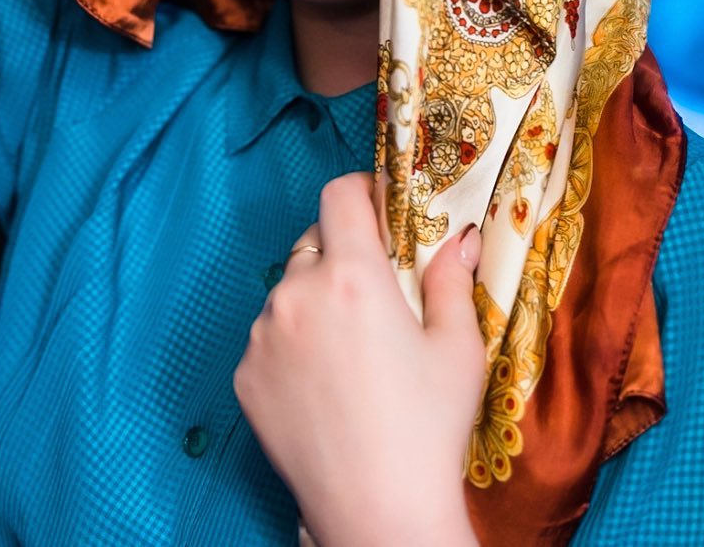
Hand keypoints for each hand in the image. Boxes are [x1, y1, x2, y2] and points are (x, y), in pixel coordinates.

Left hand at [233, 173, 483, 546]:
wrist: (376, 511)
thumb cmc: (428, 428)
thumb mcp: (457, 349)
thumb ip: (451, 280)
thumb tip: (458, 237)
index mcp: (351, 275)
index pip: (339, 194)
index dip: (360, 191)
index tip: (378, 208)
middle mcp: (297, 293)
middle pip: (313, 242)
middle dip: (341, 254)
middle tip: (371, 293)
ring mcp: (262, 334)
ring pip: (287, 290)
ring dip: (312, 300)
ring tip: (347, 350)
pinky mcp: (244, 372)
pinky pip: (266, 337)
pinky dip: (289, 344)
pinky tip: (320, 383)